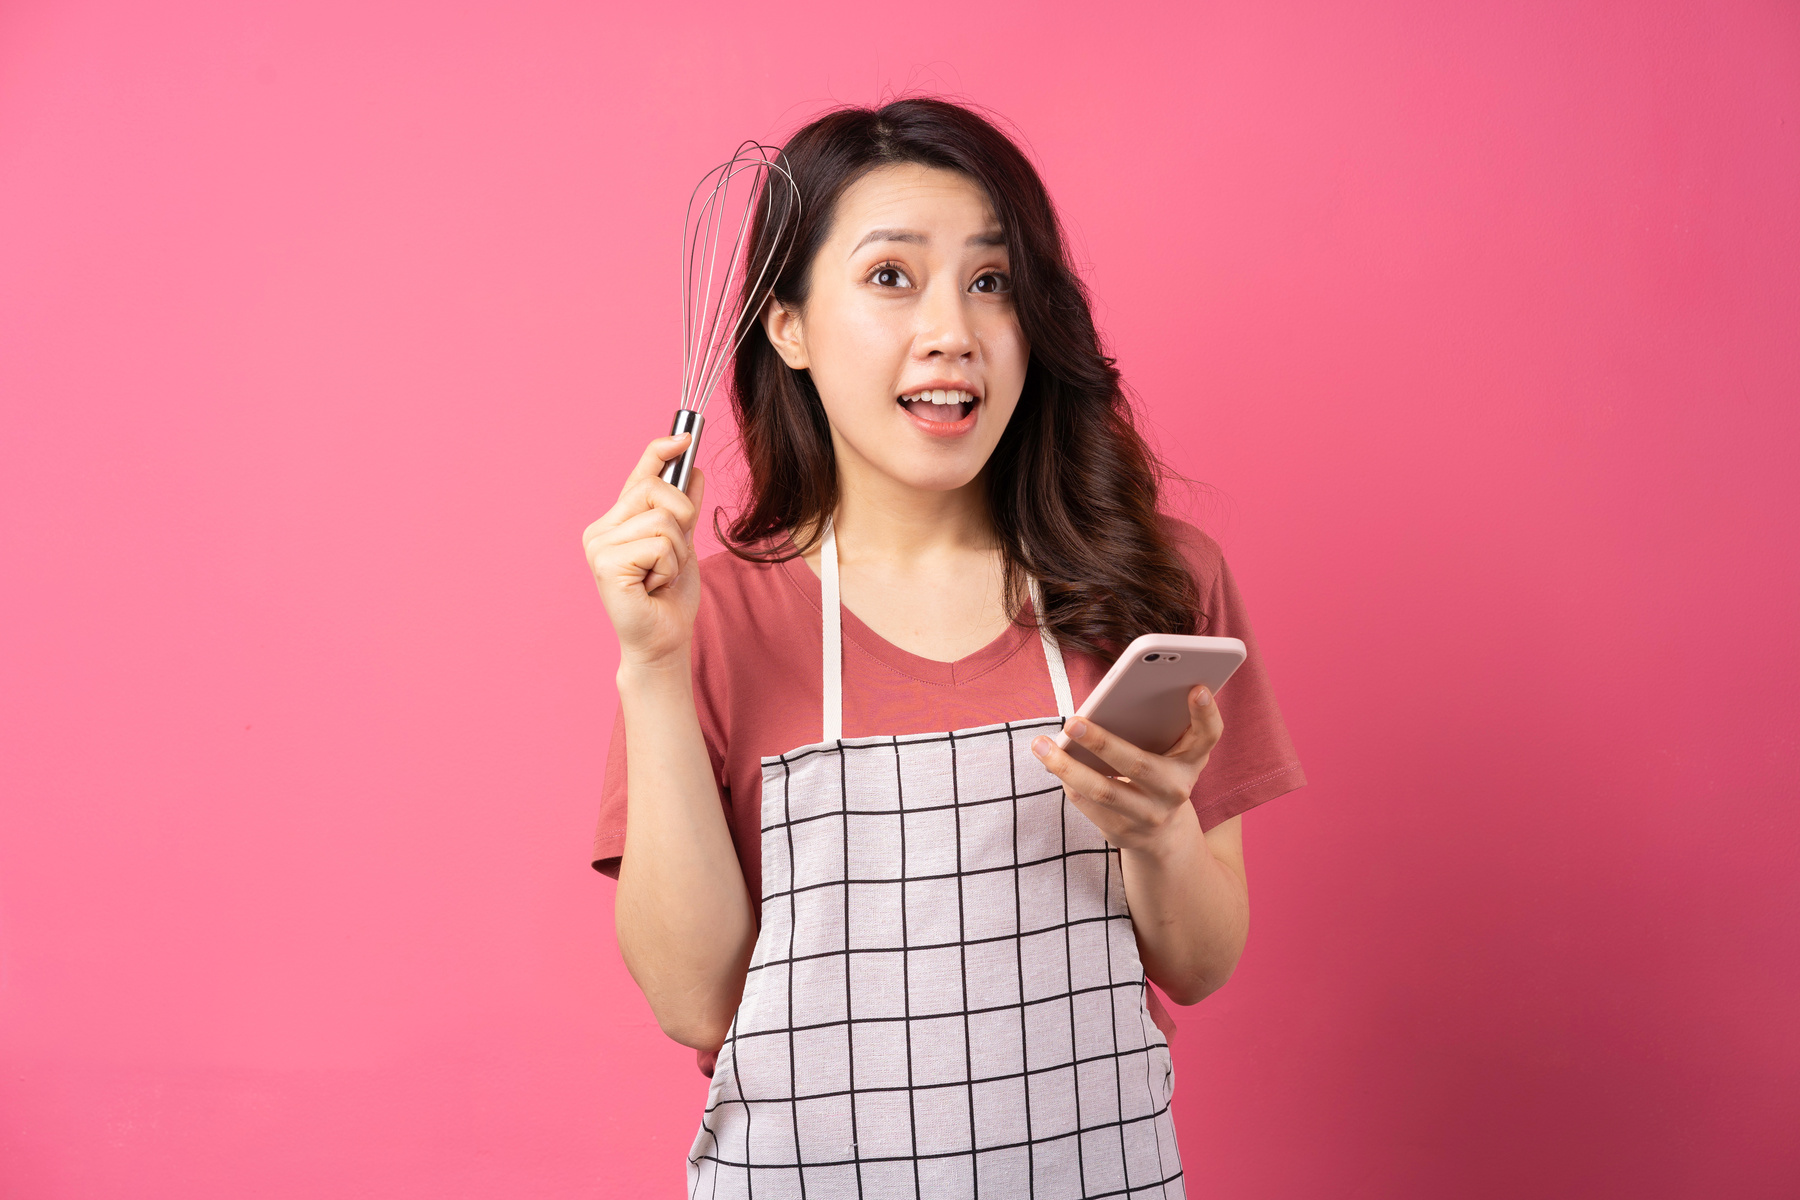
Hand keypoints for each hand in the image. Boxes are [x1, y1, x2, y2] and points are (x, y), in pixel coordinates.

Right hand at [581, 432, 706, 668]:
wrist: (663, 640)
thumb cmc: (669, 598)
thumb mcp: (683, 544)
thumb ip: (685, 509)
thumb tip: (695, 470)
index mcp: (616, 521)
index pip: (638, 475)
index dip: (660, 451)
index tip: (685, 437)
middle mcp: (600, 529)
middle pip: (655, 490)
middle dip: (681, 519)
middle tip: (674, 555)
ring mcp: (599, 546)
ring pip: (662, 519)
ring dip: (676, 551)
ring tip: (661, 575)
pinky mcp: (606, 563)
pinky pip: (658, 544)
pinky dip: (668, 566)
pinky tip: (654, 585)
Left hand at [1029, 685, 1223, 853]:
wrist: (1162, 833)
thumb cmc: (1160, 772)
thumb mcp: (1173, 751)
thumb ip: (1160, 724)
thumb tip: (1115, 697)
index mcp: (1192, 760)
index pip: (1209, 735)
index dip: (1207, 713)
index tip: (1197, 688)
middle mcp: (1176, 790)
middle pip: (1138, 764)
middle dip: (1102, 742)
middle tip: (1071, 721)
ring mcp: (1149, 815)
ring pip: (1102, 789)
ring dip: (1066, 766)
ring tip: (1040, 744)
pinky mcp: (1122, 832)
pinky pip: (1087, 803)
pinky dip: (1067, 780)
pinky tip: (1051, 761)